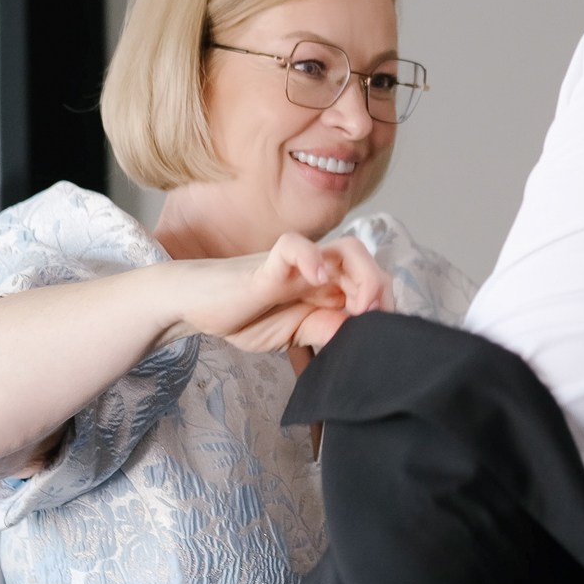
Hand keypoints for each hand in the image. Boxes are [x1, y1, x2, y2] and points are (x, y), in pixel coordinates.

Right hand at [175, 234, 390, 355]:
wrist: (197, 308)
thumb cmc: (245, 317)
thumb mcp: (294, 335)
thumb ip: (325, 332)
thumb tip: (360, 337)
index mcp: (327, 288)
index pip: (374, 282)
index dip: (386, 303)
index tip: (383, 331)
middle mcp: (318, 271)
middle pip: (370, 265)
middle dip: (382, 291)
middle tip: (373, 320)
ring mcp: (296, 266)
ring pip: (346, 249)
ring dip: (363, 275)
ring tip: (356, 305)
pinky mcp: (267, 264)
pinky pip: (294, 245)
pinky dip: (312, 257)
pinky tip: (319, 281)